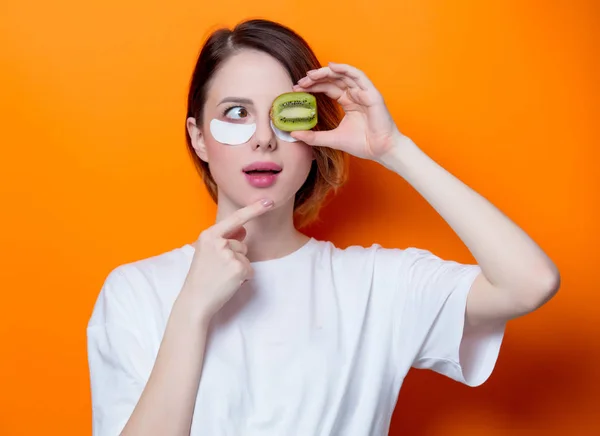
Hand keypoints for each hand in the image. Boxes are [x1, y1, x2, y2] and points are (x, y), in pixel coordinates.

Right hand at [180, 198, 273, 321]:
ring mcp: (229, 255)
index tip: (269, 201)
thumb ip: (225, 238)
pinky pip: (249, 270)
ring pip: (246, 257)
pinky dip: (243, 278)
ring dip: (239, 268)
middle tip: (217, 270)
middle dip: (235, 257)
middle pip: (242, 244)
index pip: (236, 219)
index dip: (254, 209)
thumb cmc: (201, 276)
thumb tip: (244, 229)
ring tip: (221, 276)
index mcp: (209, 235)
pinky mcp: (238, 269)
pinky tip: (228, 283)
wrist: (195, 301)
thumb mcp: (207, 252)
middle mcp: (219, 242)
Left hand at [291, 62, 407, 162]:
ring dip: (326, 72)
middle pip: (333, 80)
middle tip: (301, 81)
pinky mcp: (372, 93)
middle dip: (316, 79)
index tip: (297, 88)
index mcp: (348, 102)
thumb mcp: (332, 139)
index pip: (328, 88)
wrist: (380, 150)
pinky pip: (358, 76)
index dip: (313, 87)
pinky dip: (345, 69)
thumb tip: (294, 133)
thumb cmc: (362, 144)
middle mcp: (356, 94)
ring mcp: (364, 92)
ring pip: (343, 75)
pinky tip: (331, 67)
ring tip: (311, 74)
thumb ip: (313, 136)